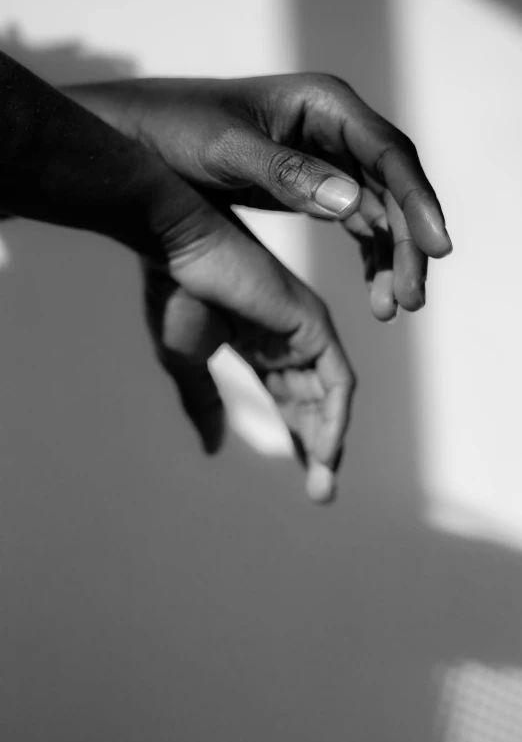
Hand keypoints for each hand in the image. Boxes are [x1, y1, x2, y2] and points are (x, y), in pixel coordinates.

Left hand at [66, 73, 451, 321]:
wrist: (144, 136)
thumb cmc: (177, 130)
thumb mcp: (226, 150)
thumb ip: (286, 174)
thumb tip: (353, 203)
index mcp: (324, 105)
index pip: (389, 154)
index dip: (417, 200)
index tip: (436, 247)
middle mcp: (336, 128)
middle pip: (394, 186)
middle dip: (408, 243)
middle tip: (410, 299)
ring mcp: (329, 157)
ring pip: (381, 209)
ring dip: (392, 258)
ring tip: (394, 307)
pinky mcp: (314, 184)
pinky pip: (358, 221)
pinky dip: (370, 257)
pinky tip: (374, 292)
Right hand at [141, 185, 355, 503]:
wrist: (174, 248)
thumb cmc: (174, 295)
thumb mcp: (187, 365)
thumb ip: (205, 404)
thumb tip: (214, 448)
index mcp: (261, 346)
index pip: (291, 400)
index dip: (299, 438)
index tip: (306, 476)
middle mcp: (289, 340)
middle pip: (314, 404)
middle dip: (318, 448)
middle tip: (322, 493)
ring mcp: (304, 330)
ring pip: (330, 397)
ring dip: (330, 442)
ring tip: (323, 484)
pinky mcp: (312, 323)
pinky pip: (336, 381)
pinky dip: (334, 417)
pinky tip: (326, 450)